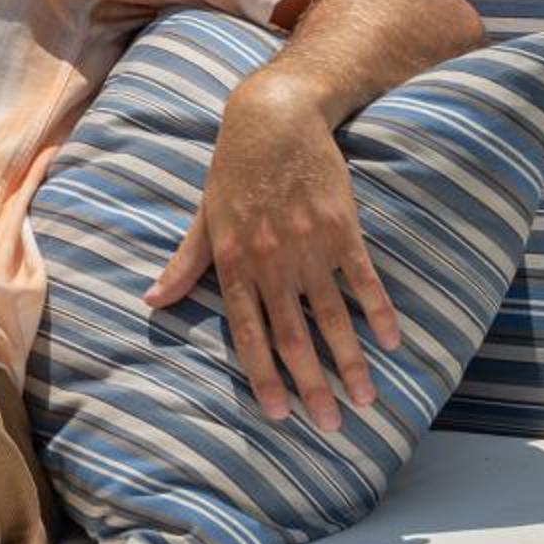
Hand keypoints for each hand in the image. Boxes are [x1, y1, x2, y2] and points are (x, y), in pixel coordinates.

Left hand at [144, 75, 401, 430]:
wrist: (274, 116)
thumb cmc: (234, 168)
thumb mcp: (204, 216)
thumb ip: (184, 263)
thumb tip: (151, 301)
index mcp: (233, 260)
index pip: (247, 333)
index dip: (263, 377)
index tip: (281, 415)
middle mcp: (270, 259)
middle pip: (293, 337)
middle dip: (313, 387)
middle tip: (332, 427)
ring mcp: (308, 244)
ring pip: (332, 318)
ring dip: (350, 363)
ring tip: (365, 400)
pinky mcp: (341, 227)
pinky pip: (363, 279)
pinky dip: (379, 313)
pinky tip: (392, 343)